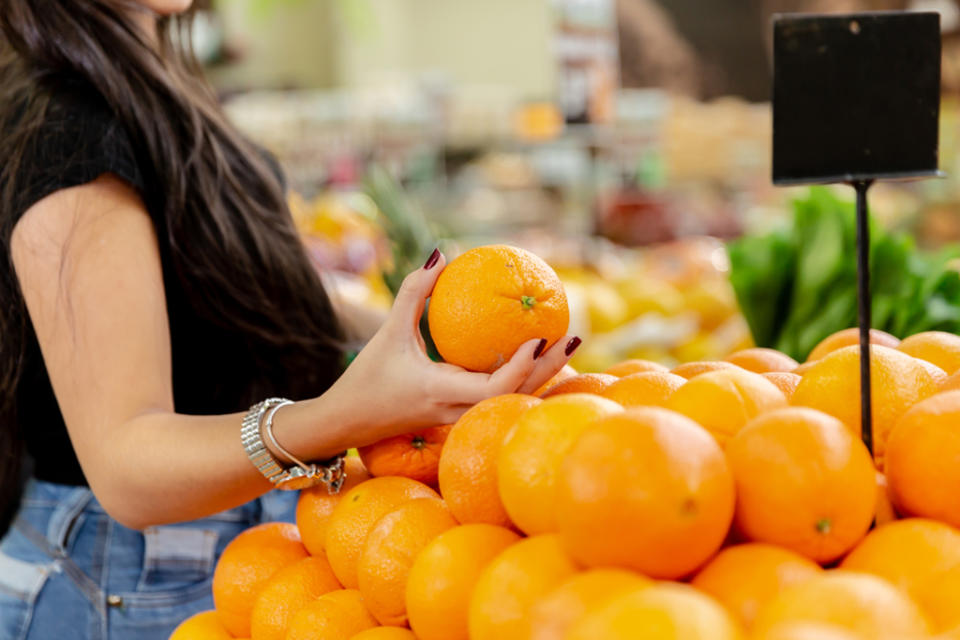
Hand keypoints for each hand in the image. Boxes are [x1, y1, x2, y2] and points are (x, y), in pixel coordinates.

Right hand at [326, 250, 577, 445]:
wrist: (348, 422)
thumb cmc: (367, 377)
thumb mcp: (388, 331)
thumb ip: (413, 293)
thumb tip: (441, 254)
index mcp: (440, 392)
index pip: (491, 387)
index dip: (519, 367)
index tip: (537, 339)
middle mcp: (456, 411)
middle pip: (515, 396)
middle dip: (549, 370)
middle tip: (574, 337)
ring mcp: (461, 419)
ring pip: (512, 401)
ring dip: (542, 376)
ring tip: (567, 346)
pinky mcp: (461, 418)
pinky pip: (500, 399)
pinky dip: (523, 379)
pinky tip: (539, 359)